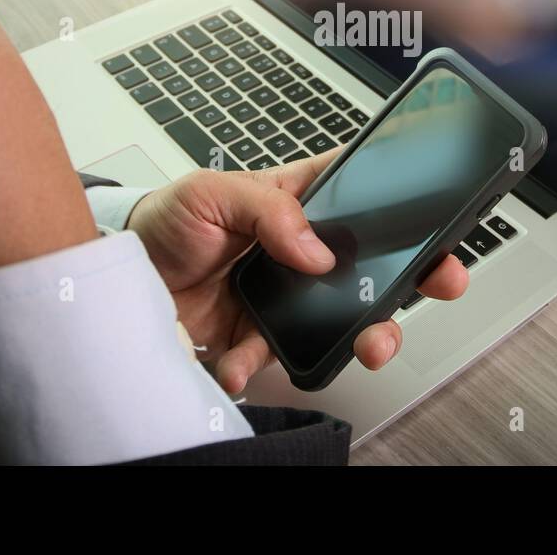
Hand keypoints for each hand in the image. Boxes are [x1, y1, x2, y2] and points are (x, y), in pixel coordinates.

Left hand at [129, 152, 471, 393]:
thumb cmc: (167, 219)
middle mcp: (301, 249)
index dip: (406, 206)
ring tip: (365, 344)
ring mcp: (286, 295)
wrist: (119, 274)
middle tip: (431, 284)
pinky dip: (257, 363)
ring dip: (360, 336)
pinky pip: (277, 357)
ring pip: (342, 319)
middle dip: (410, 280)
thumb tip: (314, 246)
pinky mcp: (259, 335)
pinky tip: (240, 359)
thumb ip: (266, 208)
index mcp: (299, 200)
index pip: (364, 194)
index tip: (436, 223)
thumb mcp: (211, 192)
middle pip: (372, 265)